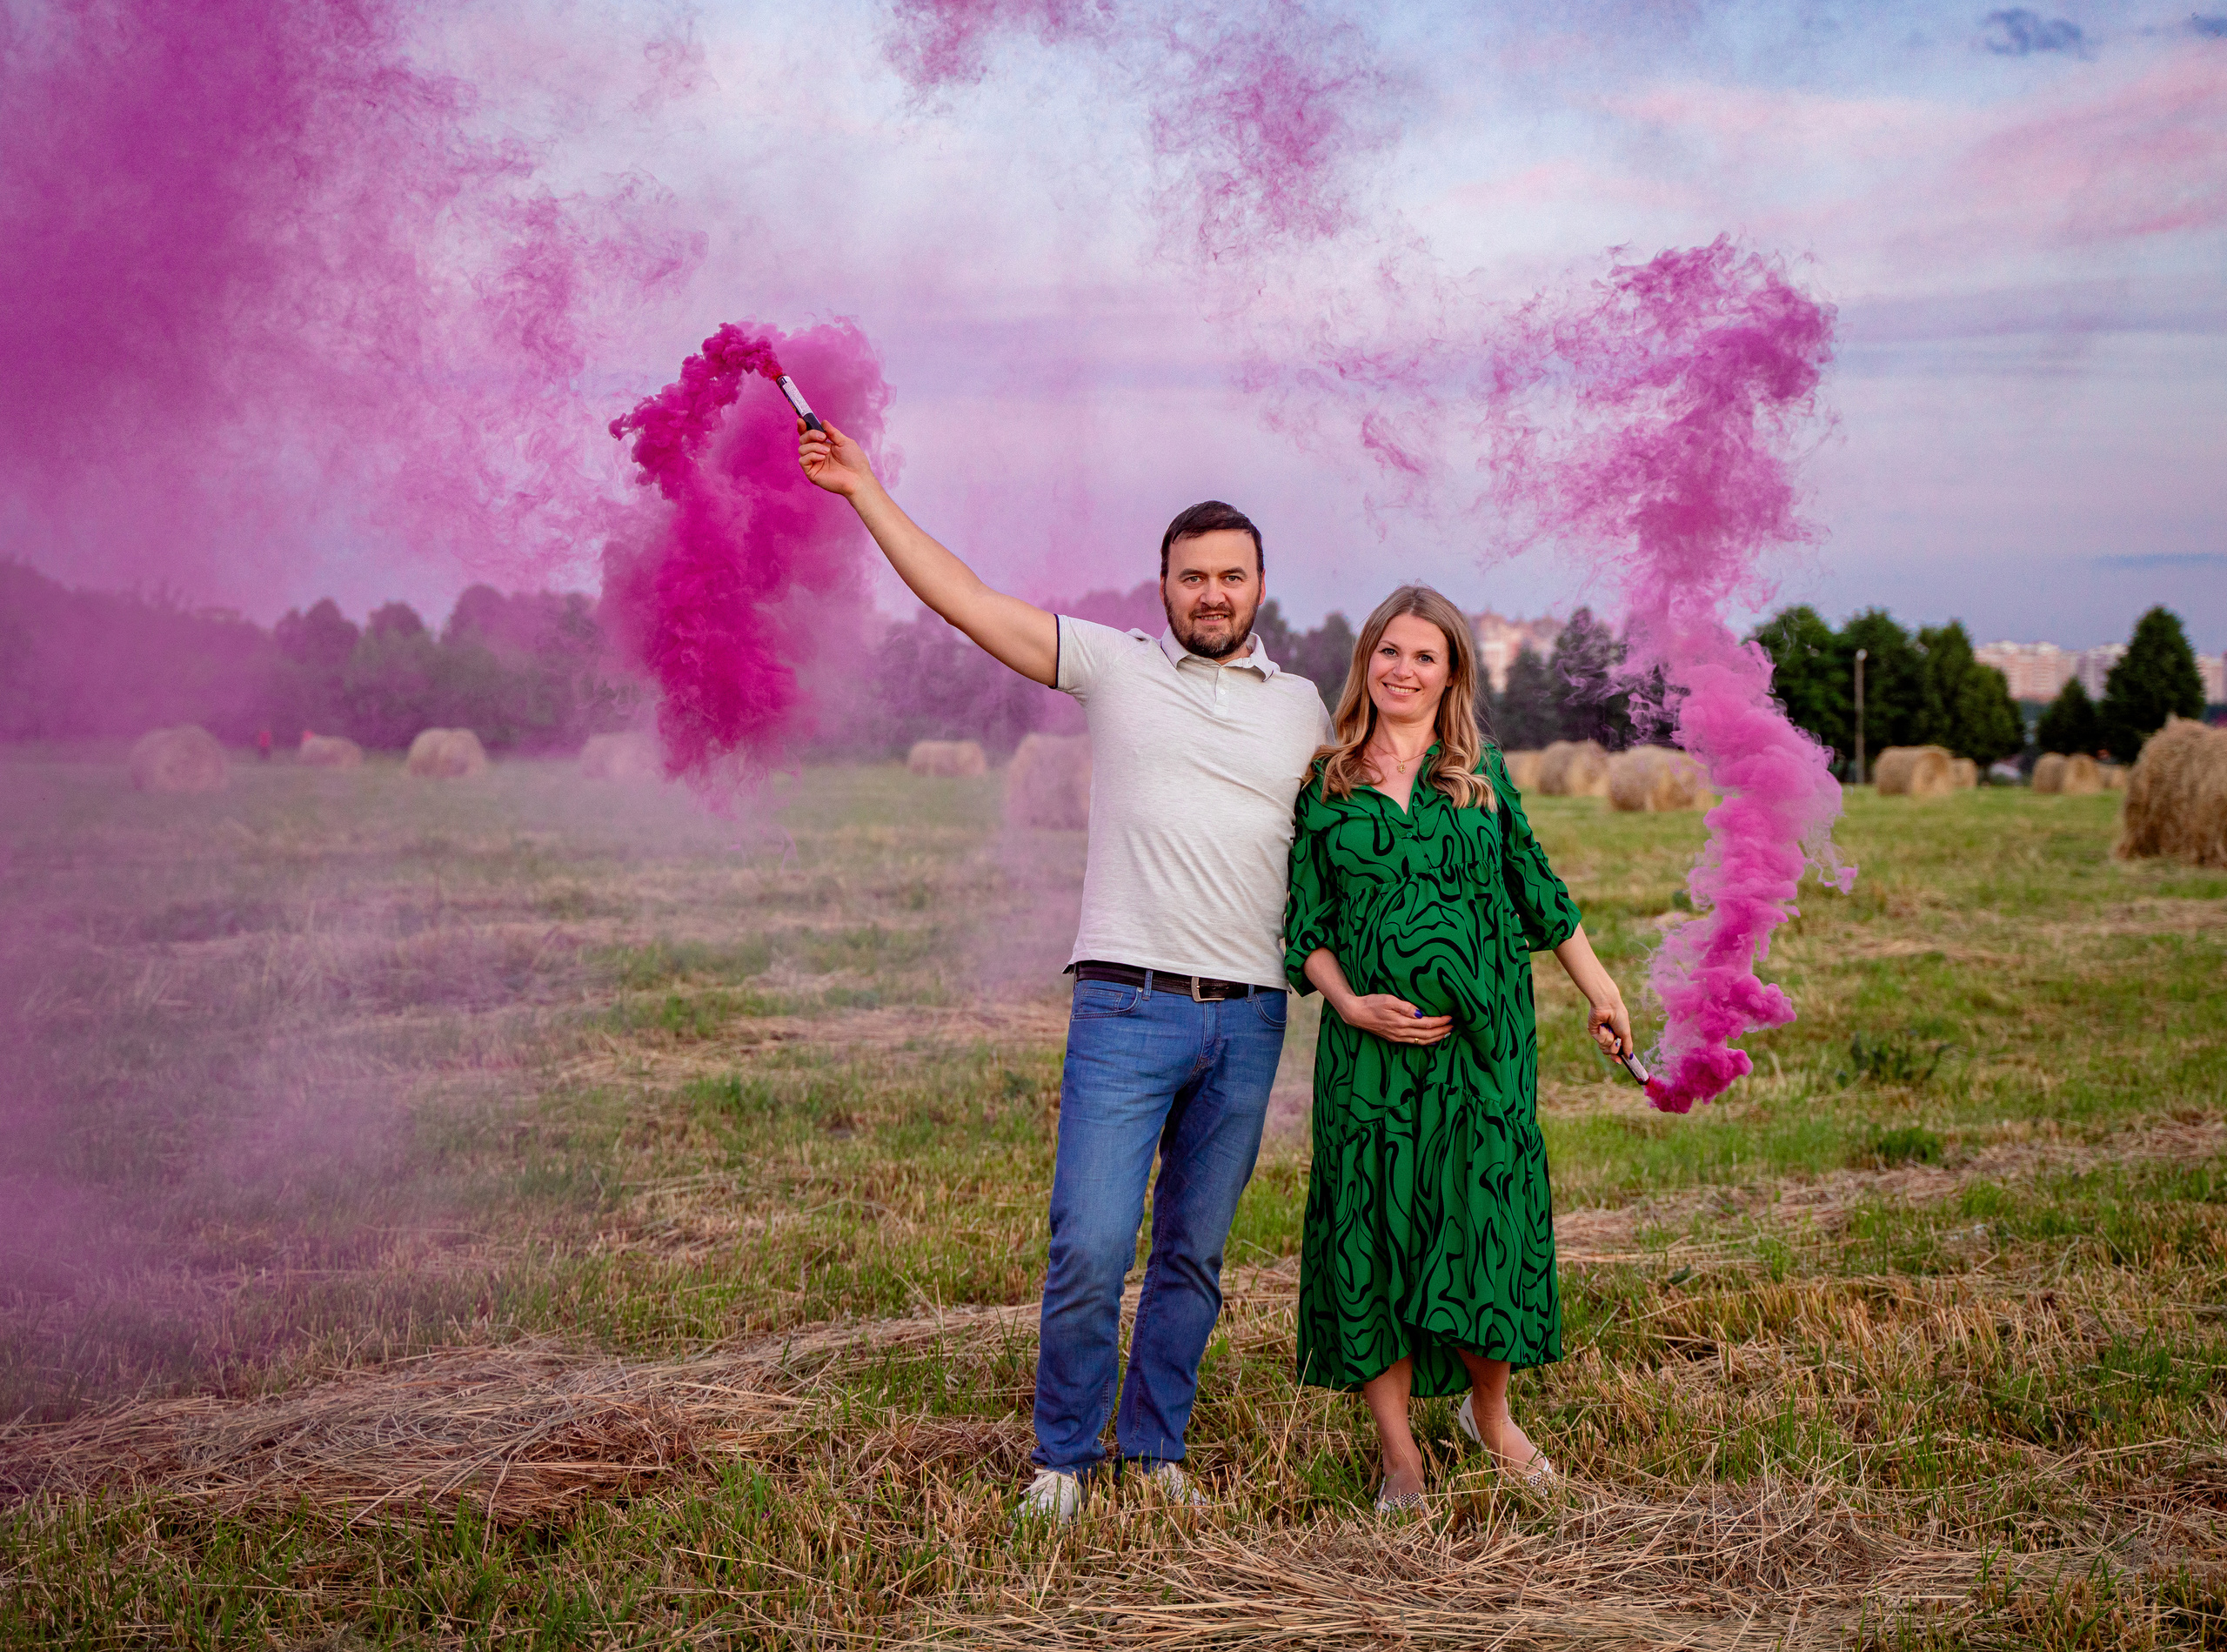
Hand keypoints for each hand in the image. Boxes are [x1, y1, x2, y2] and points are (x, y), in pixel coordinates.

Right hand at [798, 418, 876, 498]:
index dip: (803, 427)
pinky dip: (812, 456)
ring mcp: (814, 464)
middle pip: (802, 440)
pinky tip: (822, 458)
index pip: (809, 436)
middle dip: (810, 434)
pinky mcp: (811, 473)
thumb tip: (823, 422)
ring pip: (801, 449)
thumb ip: (833, 432)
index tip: (801, 420)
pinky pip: (803, 460)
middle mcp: (817, 454)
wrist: (858, 477)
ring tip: (827, 452)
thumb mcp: (844, 442)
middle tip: (823, 437)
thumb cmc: (855, 461)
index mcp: (824, 446)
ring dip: (814, 446)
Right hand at [1338, 993, 1454, 1046]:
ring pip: (1422, 1041)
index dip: (1440, 1021)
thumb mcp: (1388, 1000)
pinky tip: (1431, 1040)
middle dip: (1441, 1031)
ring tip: (1447, 1033)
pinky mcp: (1394, 1038)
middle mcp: (1401, 1033)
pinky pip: (1414, 1042)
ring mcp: (1397, 1037)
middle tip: (1453, 1026)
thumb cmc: (1371, 1003)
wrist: (1355, 1013)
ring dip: (1436, 1038)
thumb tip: (1421, 1013)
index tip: (1450, 1017)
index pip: (1426, 1024)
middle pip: (1427, 1035)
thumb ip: (1405, 1007)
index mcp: (1401, 1022)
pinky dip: (1426, 1042)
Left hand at [1587, 995, 1634, 1060]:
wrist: (1608, 1006)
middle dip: (1614, 1048)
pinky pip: (1599, 1041)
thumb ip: (1627, 1045)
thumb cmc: (1619, 1017)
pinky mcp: (1593, 1032)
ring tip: (1610, 1029)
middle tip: (1616, 1040)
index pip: (1617, 1050)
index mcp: (1618, 1035)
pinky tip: (1603, 1026)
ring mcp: (1601, 1034)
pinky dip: (1603, 1034)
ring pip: (1604, 1048)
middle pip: (1610, 1052)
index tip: (1620, 1062)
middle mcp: (1610, 1036)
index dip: (1618, 1057)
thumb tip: (1630, 1056)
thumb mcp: (1626, 1032)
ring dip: (1609, 1040)